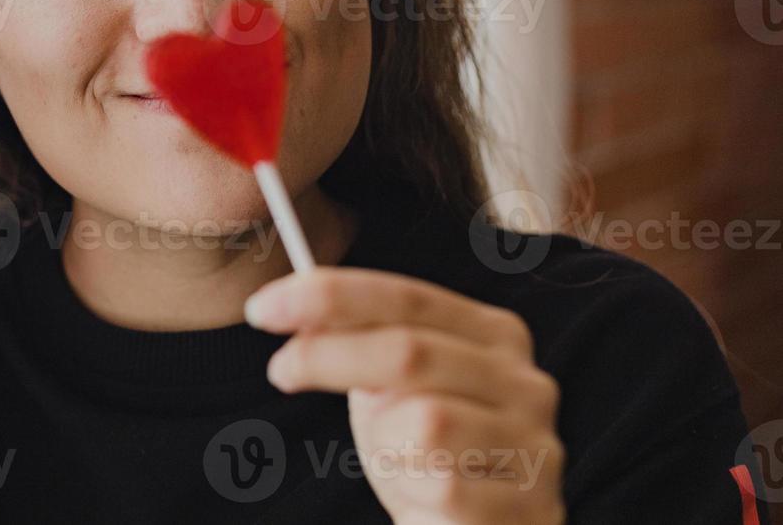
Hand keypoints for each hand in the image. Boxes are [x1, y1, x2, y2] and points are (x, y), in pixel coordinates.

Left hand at [245, 267, 565, 523]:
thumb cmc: (430, 455)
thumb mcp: (393, 389)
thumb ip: (361, 343)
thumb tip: (292, 308)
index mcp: (494, 336)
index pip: (406, 297)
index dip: (331, 296)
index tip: (264, 306)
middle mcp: (524, 382)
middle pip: (408, 350)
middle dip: (329, 356)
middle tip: (281, 370)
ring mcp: (534, 444)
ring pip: (424, 423)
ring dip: (385, 444)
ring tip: (395, 461)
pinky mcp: (529, 503)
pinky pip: (440, 484)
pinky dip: (410, 490)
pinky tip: (420, 498)